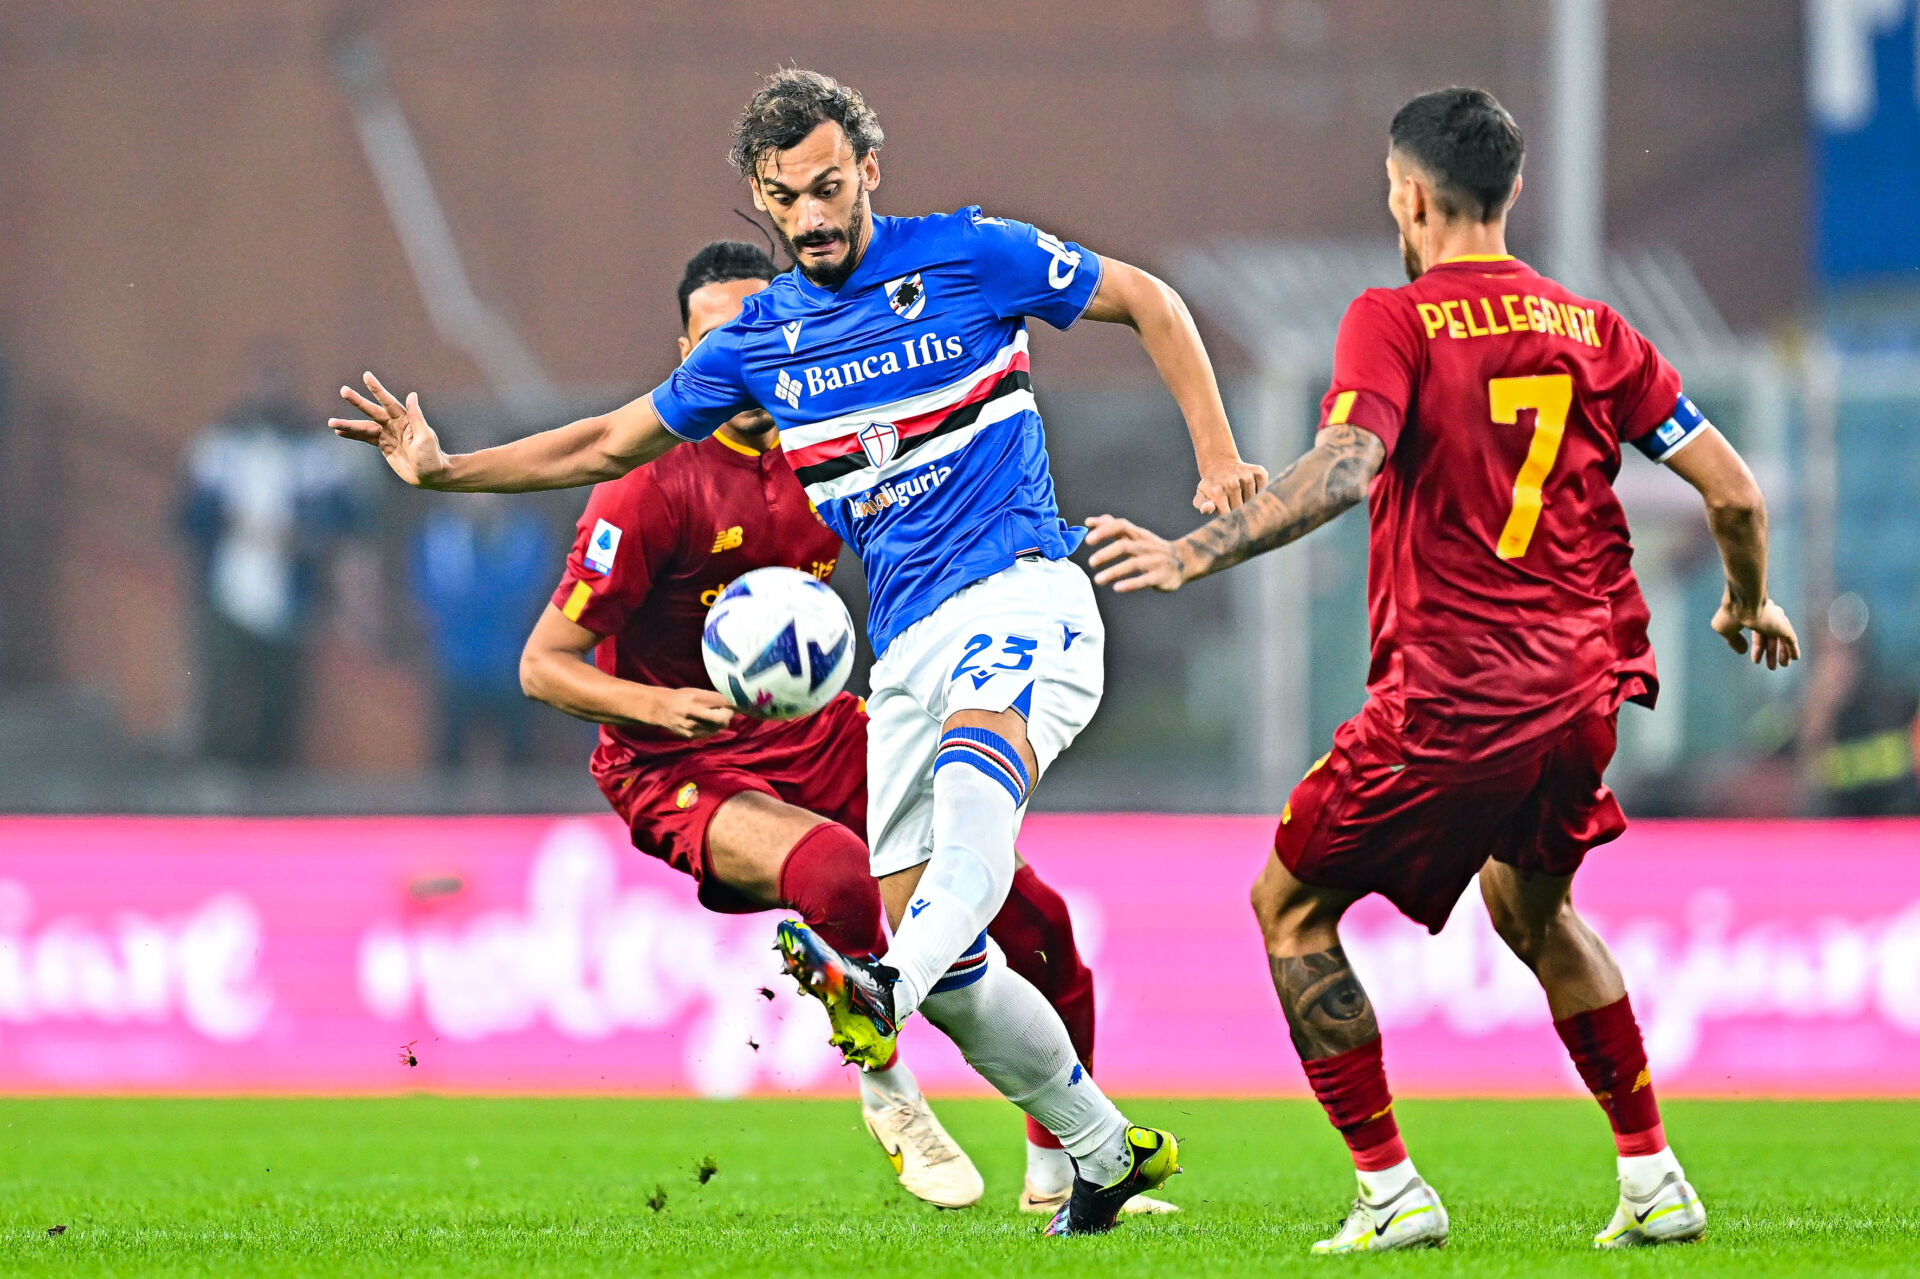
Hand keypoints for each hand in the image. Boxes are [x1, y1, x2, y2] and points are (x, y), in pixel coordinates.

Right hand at [329, 371, 450, 487]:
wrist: (431, 475)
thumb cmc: (432, 456)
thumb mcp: (425, 437)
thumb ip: (416, 417)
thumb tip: (411, 395)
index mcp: (405, 419)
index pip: (388, 401)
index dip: (377, 389)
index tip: (366, 376)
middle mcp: (395, 424)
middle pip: (372, 411)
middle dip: (358, 402)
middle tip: (343, 390)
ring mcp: (388, 434)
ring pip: (364, 426)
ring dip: (348, 424)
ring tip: (331, 422)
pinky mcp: (383, 446)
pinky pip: (365, 438)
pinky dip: (352, 435)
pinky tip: (340, 432)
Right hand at [647, 687, 737, 738]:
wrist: (660, 709)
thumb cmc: (682, 697)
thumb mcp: (696, 692)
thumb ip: (714, 698)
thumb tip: (735, 703)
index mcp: (696, 698)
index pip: (722, 702)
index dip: (734, 703)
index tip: (739, 703)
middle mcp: (693, 713)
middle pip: (723, 719)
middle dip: (728, 715)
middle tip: (728, 711)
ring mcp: (691, 726)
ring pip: (718, 728)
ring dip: (721, 722)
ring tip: (714, 715)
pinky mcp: (690, 736)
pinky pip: (710, 733)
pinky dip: (713, 728)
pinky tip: (706, 722)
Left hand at [1085, 514, 1190, 593]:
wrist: (1185, 561)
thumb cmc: (1151, 548)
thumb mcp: (1135, 535)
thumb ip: (1111, 527)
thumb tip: (1088, 521)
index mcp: (1138, 534)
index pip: (1121, 526)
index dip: (1104, 531)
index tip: (1087, 539)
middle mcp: (1146, 545)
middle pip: (1125, 545)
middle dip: (1107, 553)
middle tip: (1091, 562)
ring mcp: (1155, 561)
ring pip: (1134, 564)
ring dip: (1114, 571)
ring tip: (1097, 580)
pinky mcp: (1161, 576)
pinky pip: (1145, 580)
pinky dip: (1131, 584)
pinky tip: (1116, 588)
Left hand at [1194, 458, 1266, 514]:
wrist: (1220, 464)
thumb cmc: (1211, 487)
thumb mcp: (1201, 497)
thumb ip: (1203, 506)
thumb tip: (1207, 509)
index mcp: (1217, 492)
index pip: (1228, 514)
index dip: (1229, 519)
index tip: (1228, 518)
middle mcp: (1232, 482)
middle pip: (1242, 508)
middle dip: (1239, 511)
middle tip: (1233, 505)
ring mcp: (1246, 476)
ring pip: (1254, 500)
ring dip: (1250, 502)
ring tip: (1241, 497)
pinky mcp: (1258, 471)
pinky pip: (1264, 487)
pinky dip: (1261, 491)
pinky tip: (1251, 489)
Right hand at [1711, 592, 1800, 669]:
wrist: (1744, 603)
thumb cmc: (1731, 613)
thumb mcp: (1726, 630)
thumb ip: (1734, 641)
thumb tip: (1743, 651)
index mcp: (1753, 616)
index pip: (1759, 635)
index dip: (1758, 648)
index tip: (1755, 661)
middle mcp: (1767, 618)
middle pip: (1771, 639)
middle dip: (1771, 653)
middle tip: (1771, 667)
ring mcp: (1776, 622)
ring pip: (1782, 640)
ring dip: (1782, 654)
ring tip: (1783, 666)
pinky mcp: (1783, 627)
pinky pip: (1791, 640)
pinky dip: (1793, 649)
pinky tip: (1795, 658)